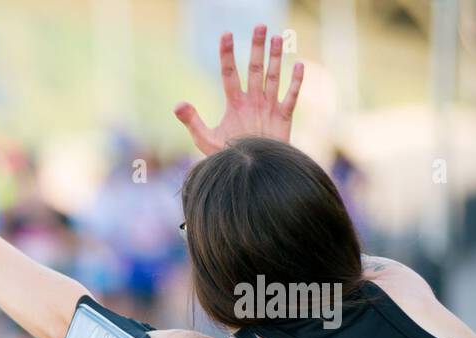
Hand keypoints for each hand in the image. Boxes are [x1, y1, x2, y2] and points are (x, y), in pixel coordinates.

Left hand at [173, 24, 303, 155]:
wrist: (247, 174)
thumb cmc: (226, 159)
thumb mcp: (206, 140)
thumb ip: (193, 121)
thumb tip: (177, 104)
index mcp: (235, 103)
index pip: (229, 73)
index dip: (227, 54)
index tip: (226, 34)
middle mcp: (252, 101)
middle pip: (255, 69)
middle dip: (256, 48)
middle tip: (259, 26)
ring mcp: (268, 107)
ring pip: (273, 77)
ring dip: (276, 58)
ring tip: (278, 37)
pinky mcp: (283, 118)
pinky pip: (291, 97)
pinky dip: (296, 82)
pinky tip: (299, 65)